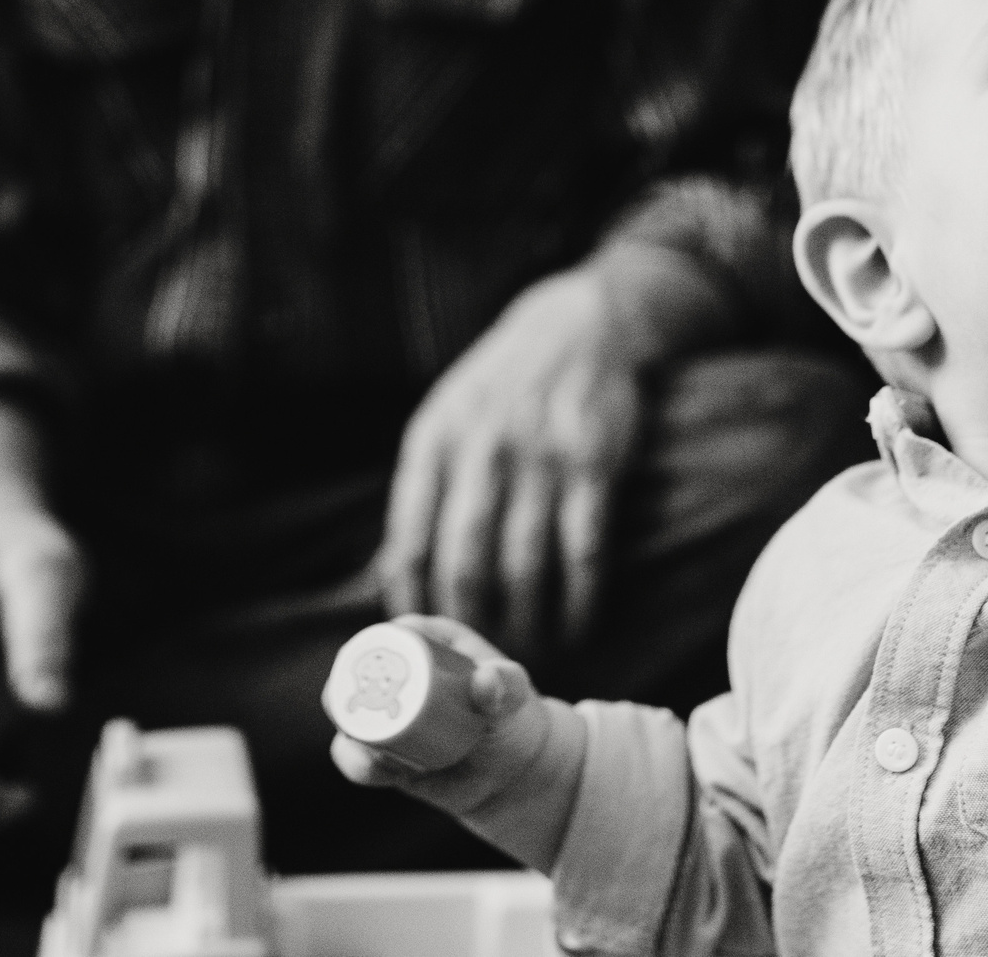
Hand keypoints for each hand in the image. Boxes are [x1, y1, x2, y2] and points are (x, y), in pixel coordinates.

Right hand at [328, 615, 586, 870]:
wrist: (512, 769)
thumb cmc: (513, 716)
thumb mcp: (514, 694)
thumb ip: (505, 683)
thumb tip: (485, 681)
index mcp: (427, 643)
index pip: (392, 635)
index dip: (375, 647)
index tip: (376, 670)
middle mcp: (400, 675)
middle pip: (355, 674)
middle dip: (347, 691)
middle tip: (359, 713)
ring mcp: (389, 715)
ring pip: (350, 717)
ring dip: (351, 735)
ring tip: (376, 754)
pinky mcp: (384, 752)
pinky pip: (357, 757)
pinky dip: (360, 765)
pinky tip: (380, 771)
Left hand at [378, 266, 647, 658]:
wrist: (575, 326)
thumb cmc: (500, 386)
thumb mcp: (444, 416)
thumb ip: (422, 485)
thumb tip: (393, 572)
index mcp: (433, 441)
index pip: (409, 540)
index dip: (412, 601)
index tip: (420, 640)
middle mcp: (482, 450)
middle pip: (466, 563)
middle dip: (471, 625)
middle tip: (478, 662)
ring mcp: (540, 458)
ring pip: (525, 566)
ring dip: (527, 623)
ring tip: (529, 653)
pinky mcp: (594, 464)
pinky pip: (584, 550)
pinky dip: (580, 599)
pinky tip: (576, 625)